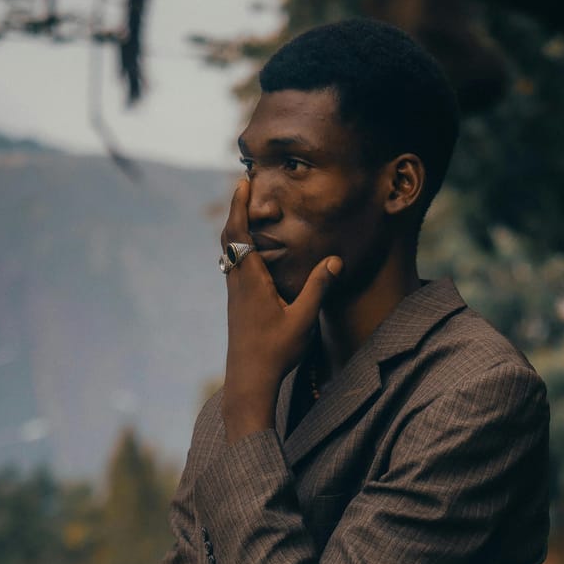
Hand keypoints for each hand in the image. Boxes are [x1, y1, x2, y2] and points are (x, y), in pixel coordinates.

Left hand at [220, 178, 342, 442]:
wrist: (249, 380)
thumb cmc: (275, 352)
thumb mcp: (303, 319)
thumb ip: (318, 288)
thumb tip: (335, 260)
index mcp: (250, 280)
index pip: (239, 233)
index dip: (240, 206)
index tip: (244, 183)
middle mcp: (237, 283)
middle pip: (229, 238)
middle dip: (236, 211)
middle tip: (246, 189)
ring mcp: (234, 294)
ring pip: (228, 253)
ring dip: (236, 230)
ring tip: (248, 213)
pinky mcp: (236, 305)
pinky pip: (233, 266)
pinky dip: (238, 249)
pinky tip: (249, 252)